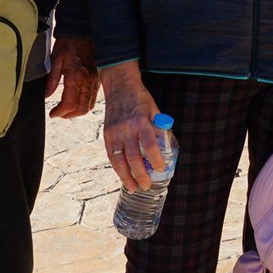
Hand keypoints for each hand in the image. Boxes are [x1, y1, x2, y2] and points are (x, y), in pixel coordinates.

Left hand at [45, 37, 97, 118]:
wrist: (81, 33)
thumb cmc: (68, 44)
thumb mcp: (55, 60)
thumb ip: (51, 80)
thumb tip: (46, 95)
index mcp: (76, 77)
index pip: (70, 104)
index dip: (60, 112)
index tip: (52, 112)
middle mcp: (87, 81)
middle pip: (81, 109)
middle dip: (68, 115)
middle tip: (58, 113)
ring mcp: (94, 81)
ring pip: (88, 106)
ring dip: (76, 112)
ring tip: (65, 110)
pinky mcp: (97, 80)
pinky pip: (93, 99)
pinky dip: (84, 105)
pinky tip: (76, 102)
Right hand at [100, 63, 163, 191]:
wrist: (120, 86)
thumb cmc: (140, 98)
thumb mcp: (154, 109)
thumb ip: (159, 127)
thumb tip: (165, 146)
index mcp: (141, 121)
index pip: (150, 145)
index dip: (156, 159)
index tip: (161, 169)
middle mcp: (126, 129)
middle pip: (133, 157)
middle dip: (141, 174)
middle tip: (147, 185)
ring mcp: (114, 133)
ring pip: (119, 160)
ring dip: (126, 176)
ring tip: (134, 187)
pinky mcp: (106, 134)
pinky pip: (111, 155)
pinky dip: (117, 168)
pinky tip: (123, 175)